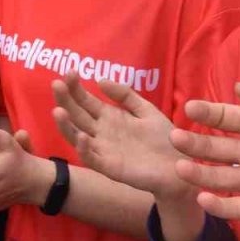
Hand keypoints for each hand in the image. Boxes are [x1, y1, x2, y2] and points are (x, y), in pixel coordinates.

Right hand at [52, 76, 188, 200]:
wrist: (183, 168)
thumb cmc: (165, 140)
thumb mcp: (146, 111)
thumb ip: (125, 95)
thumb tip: (99, 79)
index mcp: (108, 117)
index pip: (85, 100)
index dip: (75, 87)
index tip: (70, 72)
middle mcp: (100, 132)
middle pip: (76, 114)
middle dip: (65, 99)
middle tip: (57, 84)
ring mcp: (102, 150)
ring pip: (75, 136)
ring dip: (65, 124)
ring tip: (58, 110)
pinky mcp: (109, 167)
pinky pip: (91, 159)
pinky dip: (84, 149)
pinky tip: (83, 137)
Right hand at [173, 78, 239, 230]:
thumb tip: (239, 88)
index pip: (223, 118)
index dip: (206, 113)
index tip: (190, 108)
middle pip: (213, 147)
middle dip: (192, 143)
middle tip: (174, 138)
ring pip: (219, 177)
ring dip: (197, 173)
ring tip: (179, 168)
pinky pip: (238, 207)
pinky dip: (220, 206)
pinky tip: (204, 200)